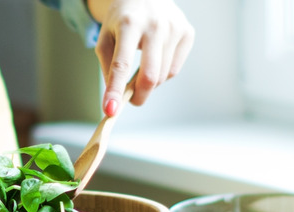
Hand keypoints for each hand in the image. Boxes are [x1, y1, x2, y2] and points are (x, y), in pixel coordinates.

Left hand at [87, 0, 194, 115]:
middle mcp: (155, 25)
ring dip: (149, 83)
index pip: (121, 64)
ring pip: (162, 76)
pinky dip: (162, 73)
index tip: (110, 110)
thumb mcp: (106, 38)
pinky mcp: (187, 33)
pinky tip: (155, 59)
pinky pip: (174, 69)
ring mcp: (175, 28)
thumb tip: (114, 100)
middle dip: (139, 96)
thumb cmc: (122, 20)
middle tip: (131, 101)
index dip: (116, 90)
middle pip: (149, 75)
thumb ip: (108, 68)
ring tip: (140, 70)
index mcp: (129, 24)